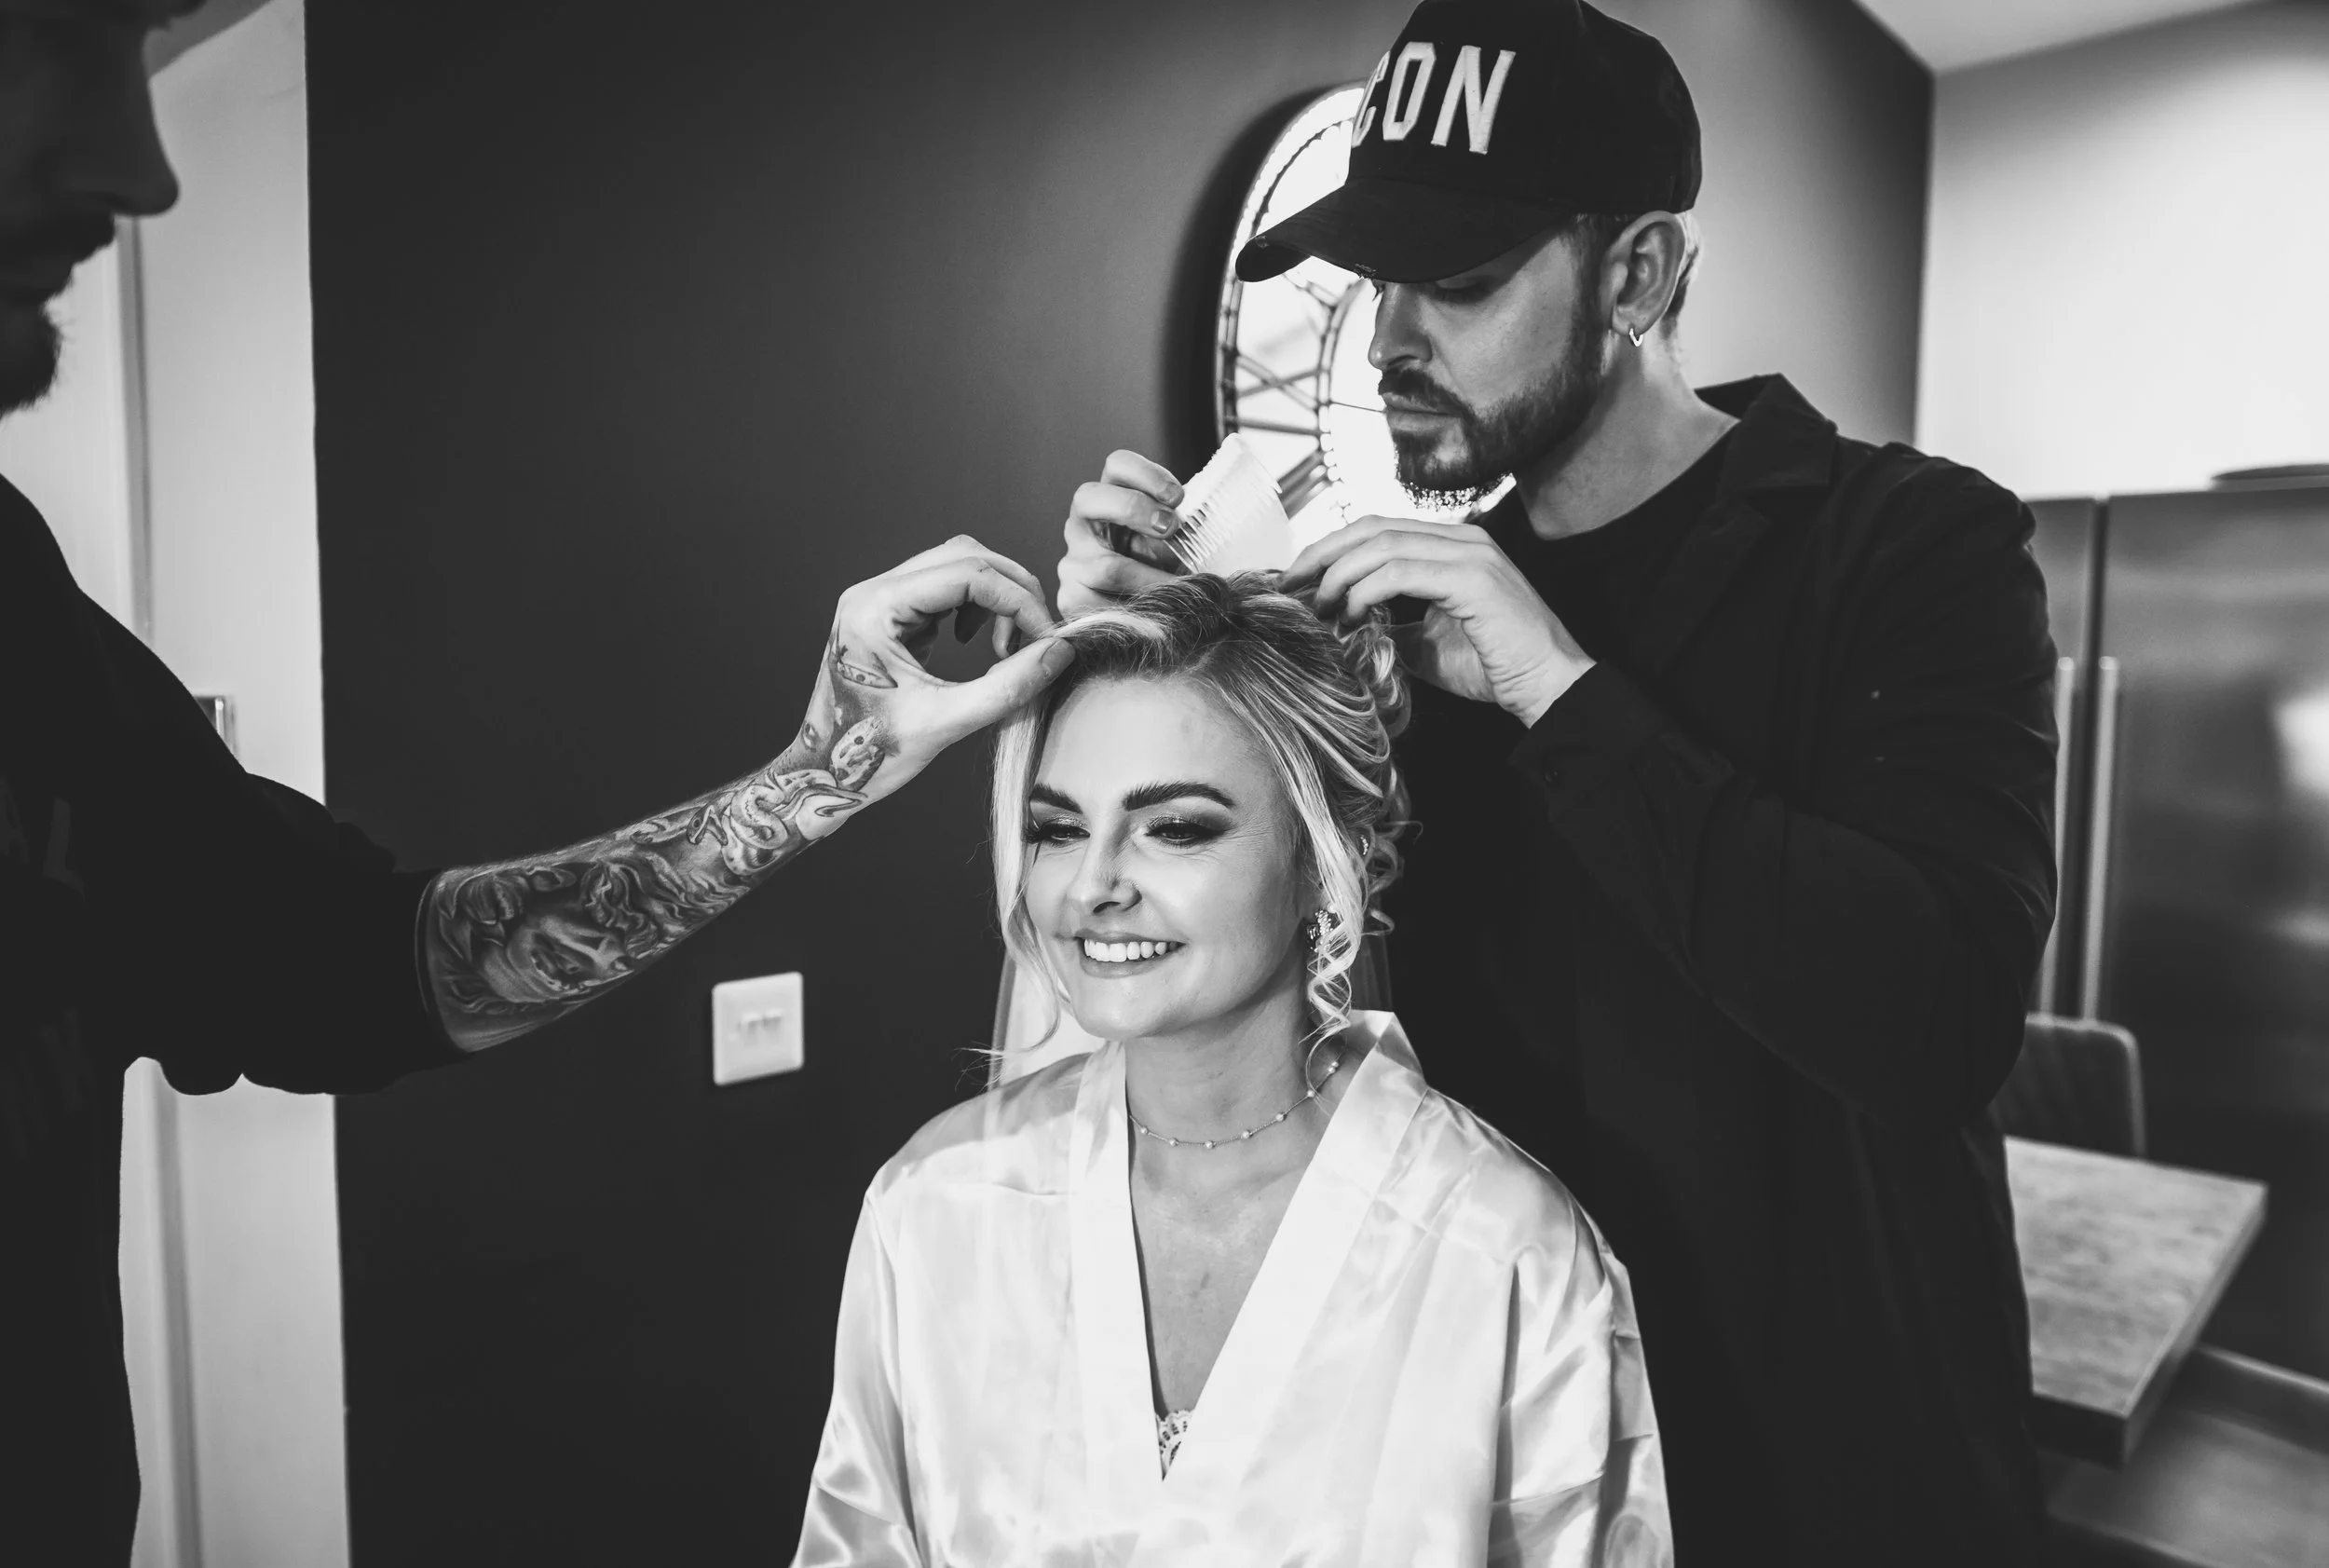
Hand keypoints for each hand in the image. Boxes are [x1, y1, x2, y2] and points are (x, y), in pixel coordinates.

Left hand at [804, 536, 1075, 808]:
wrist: (825, 774)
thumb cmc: (869, 754)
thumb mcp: (944, 723)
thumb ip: (1007, 687)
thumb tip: (1059, 652)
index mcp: (875, 609)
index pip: (966, 573)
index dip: (1018, 601)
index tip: (1047, 639)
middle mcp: (874, 592)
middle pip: (964, 556)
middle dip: (1012, 592)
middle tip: (1036, 640)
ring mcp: (881, 600)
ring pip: (957, 565)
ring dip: (996, 597)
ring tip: (1005, 646)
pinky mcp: (891, 614)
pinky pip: (945, 588)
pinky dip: (976, 607)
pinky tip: (979, 642)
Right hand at [1057, 449, 1186, 614]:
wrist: (1141, 615)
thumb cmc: (1159, 567)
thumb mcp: (1171, 541)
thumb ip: (1180, 529)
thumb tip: (1203, 526)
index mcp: (1109, 497)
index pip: (1117, 465)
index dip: (1146, 474)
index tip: (1178, 497)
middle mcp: (1082, 523)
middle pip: (1090, 498)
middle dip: (1133, 508)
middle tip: (1170, 527)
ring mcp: (1072, 560)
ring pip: (1106, 566)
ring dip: (1151, 579)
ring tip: (1182, 591)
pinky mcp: (1070, 598)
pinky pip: (1100, 606)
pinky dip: (1135, 614)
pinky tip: (1156, 619)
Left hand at [1282, 517, 1593, 725]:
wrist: (1548, 686)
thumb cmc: (1494, 667)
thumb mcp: (1427, 644)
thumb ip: (1390, 626)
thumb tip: (1345, 627)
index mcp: (1450, 546)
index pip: (1377, 530)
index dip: (1331, 550)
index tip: (1299, 582)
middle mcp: (1460, 538)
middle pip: (1371, 527)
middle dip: (1323, 554)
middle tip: (1291, 586)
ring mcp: (1469, 553)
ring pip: (1382, 544)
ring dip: (1340, 575)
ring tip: (1320, 607)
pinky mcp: (1472, 578)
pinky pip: (1402, 571)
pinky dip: (1367, 591)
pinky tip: (1352, 614)